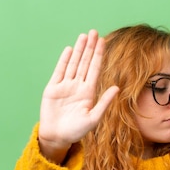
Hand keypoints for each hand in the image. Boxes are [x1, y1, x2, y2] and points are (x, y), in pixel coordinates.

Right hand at [38, 29, 118, 162]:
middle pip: (85, 63)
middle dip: (90, 48)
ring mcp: (65, 86)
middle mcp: (77, 86)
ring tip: (84, 36)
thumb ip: (104, 103)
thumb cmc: (76, 131)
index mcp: (88, 92)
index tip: (103, 42)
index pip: (95, 69)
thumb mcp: (93, 119)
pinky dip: (64, 60)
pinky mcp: (52, 89)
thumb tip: (117, 88)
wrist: (57, 137)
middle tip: (94, 32)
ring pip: (73, 64)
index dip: (99, 55)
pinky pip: (59, 71)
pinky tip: (70, 50)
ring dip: (79, 50)